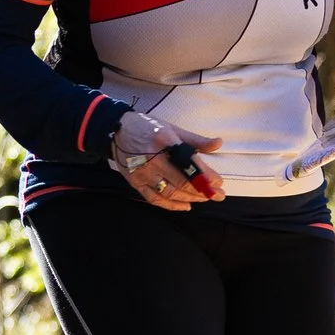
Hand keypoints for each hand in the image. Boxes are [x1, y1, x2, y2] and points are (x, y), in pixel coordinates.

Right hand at [110, 112, 226, 210]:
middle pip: (182, 181)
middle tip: (218, 195)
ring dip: (190, 198)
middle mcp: (153, 158)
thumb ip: (195, 140)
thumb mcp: (172, 129)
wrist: (115, 130)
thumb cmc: (147, 128)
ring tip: (204, 199)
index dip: (206, 175)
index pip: (190, 163)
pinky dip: (171, 205)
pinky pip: (155, 198)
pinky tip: (185, 206)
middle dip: (203, 191)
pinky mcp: (135, 182)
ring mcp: (143, 172)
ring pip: (170, 192)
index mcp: (165, 141)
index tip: (219, 183)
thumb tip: (218, 143)